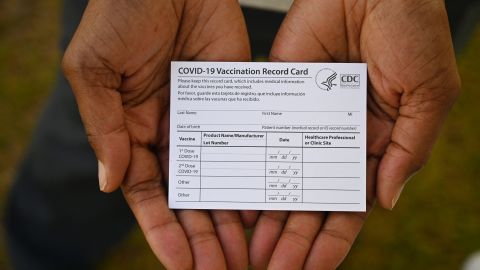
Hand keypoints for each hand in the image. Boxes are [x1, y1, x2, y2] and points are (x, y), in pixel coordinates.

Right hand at [62, 0, 251, 268]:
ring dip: (229, 218)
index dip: (162, 229)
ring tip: (245, 254)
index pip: (148, 194)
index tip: (181, 263)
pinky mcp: (236, 101)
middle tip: (223, 269)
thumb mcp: (94, 71)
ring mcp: (207, 120)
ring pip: (220, 179)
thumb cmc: (121, 17)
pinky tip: (264, 206)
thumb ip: (103, 128)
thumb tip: (113, 184)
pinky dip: (254, 175)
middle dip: (202, 236)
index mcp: (133, 131)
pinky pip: (246, 145)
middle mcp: (172, 133)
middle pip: (188, 196)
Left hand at [249, 0, 459, 268]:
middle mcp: (336, 139)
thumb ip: (407, 150)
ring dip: (271, 213)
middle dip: (295, 236)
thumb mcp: (427, 95)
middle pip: (311, 199)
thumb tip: (385, 200)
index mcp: (375, 143)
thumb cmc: (411, 30)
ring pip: (284, 177)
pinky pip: (265, 139)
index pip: (350, 203)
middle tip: (274, 266)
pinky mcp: (281, 98)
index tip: (315, 267)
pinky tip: (240, 198)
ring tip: (253, 248)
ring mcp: (306, 121)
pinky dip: (254, 169)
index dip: (333, 238)